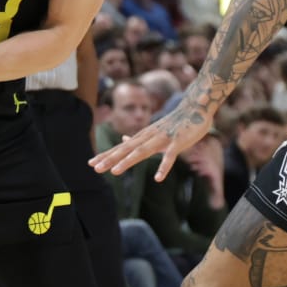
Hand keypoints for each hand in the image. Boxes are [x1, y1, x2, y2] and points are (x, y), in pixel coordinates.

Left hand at [91, 102, 212, 182]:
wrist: (196, 108)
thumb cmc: (174, 123)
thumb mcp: (153, 131)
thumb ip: (138, 138)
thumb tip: (122, 140)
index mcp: (143, 136)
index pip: (121, 147)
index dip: (106, 155)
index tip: (91, 163)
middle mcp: (149, 136)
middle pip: (127, 149)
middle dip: (110, 159)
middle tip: (95, 168)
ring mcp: (163, 138)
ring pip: (143, 151)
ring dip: (128, 161)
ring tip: (115, 172)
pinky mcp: (178, 141)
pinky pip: (170, 156)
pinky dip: (164, 166)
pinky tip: (158, 178)